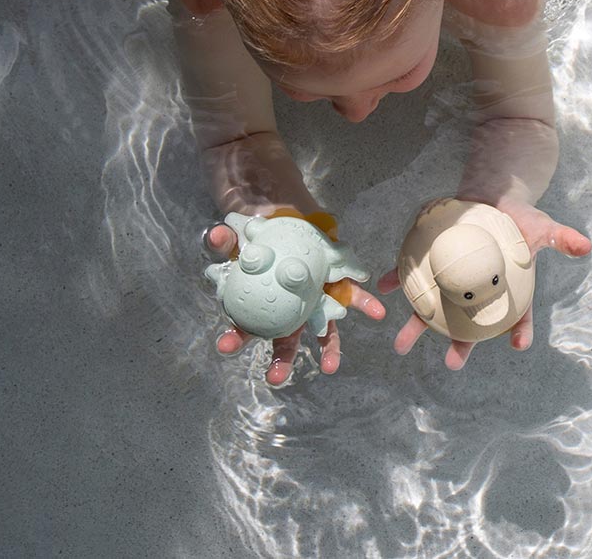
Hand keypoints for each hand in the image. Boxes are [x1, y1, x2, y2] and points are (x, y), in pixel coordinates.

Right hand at [204, 222, 384, 384]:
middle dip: (281, 361)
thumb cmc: (262, 233)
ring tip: (330, 368)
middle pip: (284, 338)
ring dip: (327, 349)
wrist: (290, 213)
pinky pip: (353, 297)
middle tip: (275, 378)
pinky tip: (377, 313)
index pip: (246, 324)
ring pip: (321, 329)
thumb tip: (213, 236)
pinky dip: (366, 304)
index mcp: (263, 302)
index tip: (224, 346)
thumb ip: (227, 240)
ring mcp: (314, 299)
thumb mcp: (241, 236)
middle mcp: (290, 307)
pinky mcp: (337, 284)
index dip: (235, 337)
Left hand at [376, 200, 589, 369]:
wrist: (492, 195)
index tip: (517, 345)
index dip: (519, 331)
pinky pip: (411, 275)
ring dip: (417, 326)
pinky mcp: (432, 261)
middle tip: (453, 362)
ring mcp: (451, 278)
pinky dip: (395, 281)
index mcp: (506, 290)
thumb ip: (562, 238)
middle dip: (461, 345)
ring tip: (402, 345)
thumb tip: (586, 246)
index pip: (516, 316)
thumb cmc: (519, 217)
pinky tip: (382, 288)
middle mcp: (476, 291)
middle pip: (469, 323)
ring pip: (433, 307)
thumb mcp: (542, 226)